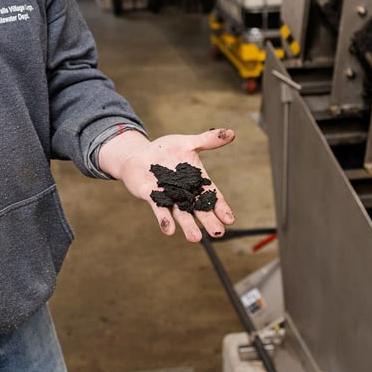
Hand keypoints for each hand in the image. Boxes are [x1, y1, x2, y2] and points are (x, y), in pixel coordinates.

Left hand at [99, 128, 236, 241]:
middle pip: (199, 209)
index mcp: (196, 181)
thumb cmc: (166, 150)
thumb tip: (232, 133)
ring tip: (195, 238)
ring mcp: (169, 197)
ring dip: (188, 226)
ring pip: (181, 214)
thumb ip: (208, 140)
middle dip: (208, 221)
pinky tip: (168, 230)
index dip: (221, 207)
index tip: (230, 219)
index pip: (211, 196)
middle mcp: (185, 193)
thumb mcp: (188, 143)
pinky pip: (160, 210)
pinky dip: (164, 220)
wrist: (140, 154)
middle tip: (218, 233)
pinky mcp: (152, 197)